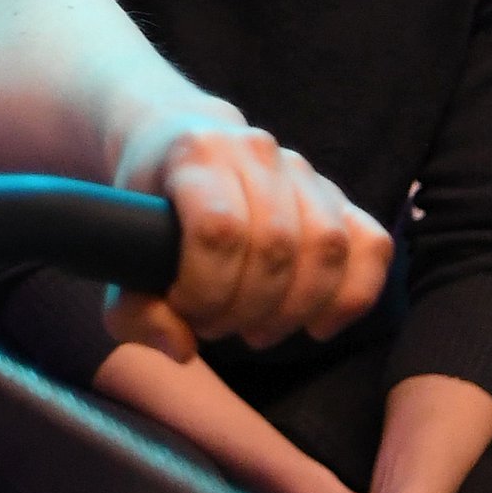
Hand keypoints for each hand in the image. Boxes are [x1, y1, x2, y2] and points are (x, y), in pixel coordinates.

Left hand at [107, 111, 389, 357]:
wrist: (176, 143)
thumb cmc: (148, 208)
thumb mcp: (120, 252)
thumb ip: (134, 310)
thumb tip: (181, 349)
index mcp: (197, 154)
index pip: (220, 228)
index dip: (206, 286)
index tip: (186, 309)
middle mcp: (255, 151)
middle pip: (276, 246)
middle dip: (247, 308)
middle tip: (218, 327)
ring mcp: (302, 170)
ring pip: (326, 247)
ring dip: (295, 309)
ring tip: (257, 329)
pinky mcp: (337, 196)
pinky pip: (371, 244)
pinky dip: (352, 295)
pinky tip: (317, 325)